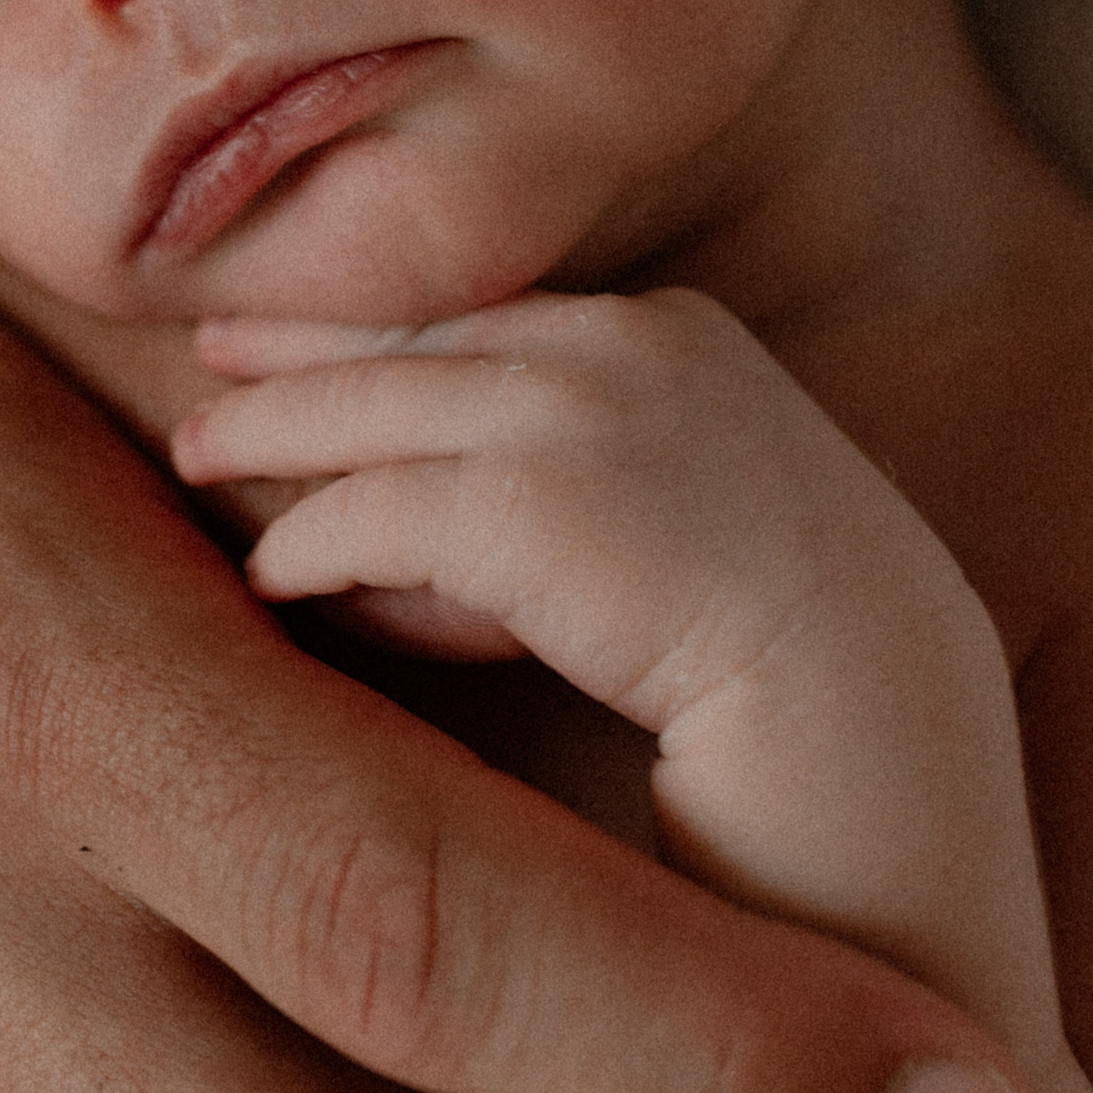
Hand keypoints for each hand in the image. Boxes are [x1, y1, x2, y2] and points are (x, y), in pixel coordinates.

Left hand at [175, 289, 1043, 991]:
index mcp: (685, 336)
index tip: (284, 341)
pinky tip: (267, 582)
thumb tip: (386, 512)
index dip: (376, 332)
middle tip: (206, 367)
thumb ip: (571, 495)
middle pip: (420, 335)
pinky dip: (315, 547)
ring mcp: (597, 406)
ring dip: (280, 439)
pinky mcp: (545, 501)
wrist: (895, 777)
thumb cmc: (796, 705)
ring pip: (378, 406)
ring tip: (197, 461)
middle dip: (303, 354)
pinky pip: (380, 512)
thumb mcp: (686, 554)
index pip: (489, 314)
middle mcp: (642, 340)